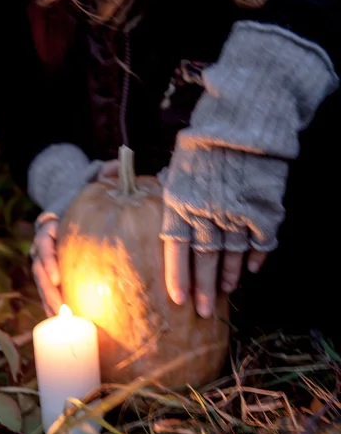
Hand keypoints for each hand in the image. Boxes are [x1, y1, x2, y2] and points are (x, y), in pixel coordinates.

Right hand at [31, 160, 118, 315]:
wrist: (81, 205)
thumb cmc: (92, 194)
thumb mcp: (98, 181)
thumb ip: (107, 173)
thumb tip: (116, 166)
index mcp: (52, 221)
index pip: (43, 237)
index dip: (47, 255)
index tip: (57, 272)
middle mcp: (46, 241)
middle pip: (39, 265)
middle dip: (47, 286)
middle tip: (61, 304)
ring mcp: (50, 258)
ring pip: (43, 281)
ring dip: (50, 299)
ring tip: (63, 317)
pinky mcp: (59, 272)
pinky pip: (53, 289)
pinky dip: (57, 303)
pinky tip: (69, 321)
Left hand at [161, 136, 288, 317]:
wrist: (243, 121)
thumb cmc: (204, 141)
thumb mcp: (179, 166)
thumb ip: (174, 197)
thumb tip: (171, 222)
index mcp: (180, 202)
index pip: (175, 248)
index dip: (177, 276)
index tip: (178, 300)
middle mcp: (206, 213)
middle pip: (204, 259)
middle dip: (203, 288)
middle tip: (203, 311)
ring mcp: (236, 213)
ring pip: (232, 254)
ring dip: (228, 275)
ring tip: (225, 290)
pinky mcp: (262, 210)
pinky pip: (260, 242)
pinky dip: (256, 257)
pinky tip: (252, 269)